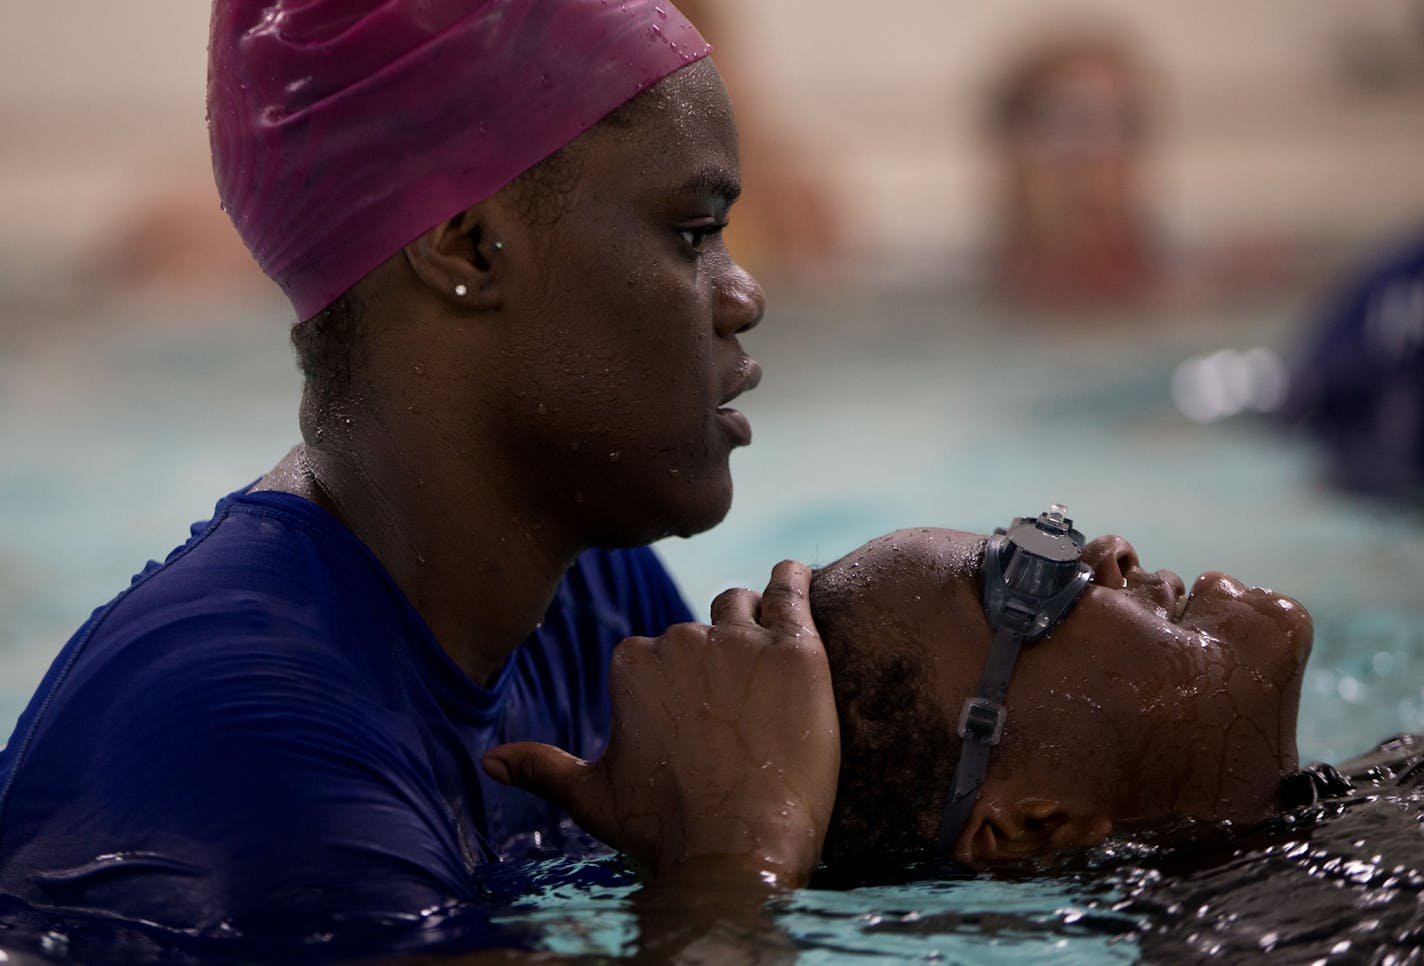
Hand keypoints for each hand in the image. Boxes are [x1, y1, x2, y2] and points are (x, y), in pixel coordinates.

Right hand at [483, 560, 838, 886]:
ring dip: (752, 621)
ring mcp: (742, 641)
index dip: (674, 683)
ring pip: (744, 606)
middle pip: (701, 626)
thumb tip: (489, 762)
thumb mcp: (593, 798)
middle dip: (715, 658)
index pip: (655, 649)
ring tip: (767, 651)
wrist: (738, 851)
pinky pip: (792, 591)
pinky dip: (794, 581)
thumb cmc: (664, 830)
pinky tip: (796, 577)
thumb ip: (542, 769)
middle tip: (738, 707)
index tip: (691, 718)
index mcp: (631, 662)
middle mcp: (681, 638)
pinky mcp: (795, 650)